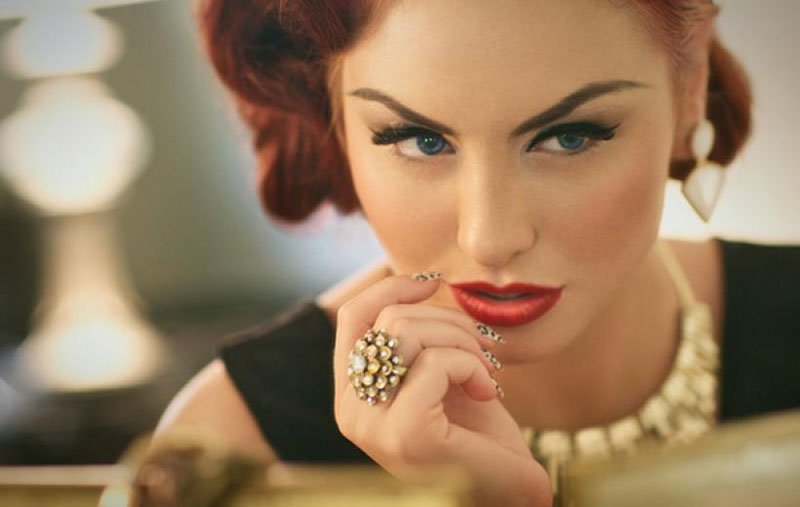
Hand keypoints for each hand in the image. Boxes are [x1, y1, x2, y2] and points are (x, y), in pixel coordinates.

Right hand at [333, 273, 552, 506]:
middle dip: (448, 320)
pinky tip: (486, 391)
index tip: (433, 283)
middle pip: (389, 320)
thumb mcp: (438, 377)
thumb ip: (415, 341)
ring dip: (463, 341)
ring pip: (409, 333)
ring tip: (486, 369)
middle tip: (484, 345)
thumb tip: (420, 281)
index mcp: (353, 396)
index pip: (353, 319)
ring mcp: (373, 426)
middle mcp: (351, 412)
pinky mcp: (405, 433)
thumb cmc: (477, 435)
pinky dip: (471, 366)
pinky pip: (437, 362)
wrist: (508, 490)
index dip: (391, 288)